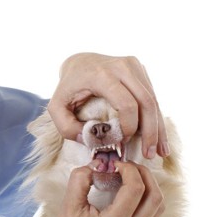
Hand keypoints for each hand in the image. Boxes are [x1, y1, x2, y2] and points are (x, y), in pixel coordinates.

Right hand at [41, 161, 164, 216]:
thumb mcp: (67, 207)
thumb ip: (80, 180)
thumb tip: (95, 165)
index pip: (136, 188)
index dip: (128, 169)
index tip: (113, 163)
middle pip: (155, 196)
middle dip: (144, 174)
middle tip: (126, 165)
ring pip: (158, 207)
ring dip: (149, 186)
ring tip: (130, 175)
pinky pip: (151, 216)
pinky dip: (146, 198)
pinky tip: (129, 191)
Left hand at [47, 53, 168, 158]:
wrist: (79, 61)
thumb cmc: (68, 87)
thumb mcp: (56, 106)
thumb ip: (66, 127)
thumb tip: (89, 140)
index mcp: (102, 74)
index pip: (126, 104)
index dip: (129, 126)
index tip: (122, 142)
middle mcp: (122, 66)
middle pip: (146, 102)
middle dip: (151, 132)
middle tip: (151, 155)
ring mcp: (134, 66)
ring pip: (153, 100)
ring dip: (158, 128)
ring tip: (161, 151)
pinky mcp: (140, 70)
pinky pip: (152, 97)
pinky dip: (156, 118)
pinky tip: (159, 137)